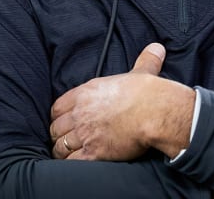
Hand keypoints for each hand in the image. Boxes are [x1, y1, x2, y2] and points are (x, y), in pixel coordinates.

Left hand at [50, 43, 194, 161]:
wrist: (155, 112)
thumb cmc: (147, 92)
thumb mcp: (142, 72)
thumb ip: (145, 60)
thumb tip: (157, 48)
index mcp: (86, 93)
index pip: (58, 107)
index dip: (59, 117)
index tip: (65, 121)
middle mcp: (81, 113)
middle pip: (56, 128)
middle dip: (59, 135)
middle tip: (66, 140)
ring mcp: (85, 134)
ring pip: (61, 146)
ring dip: (63, 151)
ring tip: (69, 155)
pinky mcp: (93, 152)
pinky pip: (71, 162)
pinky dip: (71, 164)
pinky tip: (76, 165)